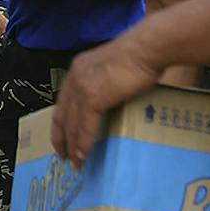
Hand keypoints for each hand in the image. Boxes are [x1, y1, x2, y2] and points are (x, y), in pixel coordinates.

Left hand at [51, 36, 162, 165]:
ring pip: (71, 124)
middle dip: (61, 137)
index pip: (64, 101)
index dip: (62, 121)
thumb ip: (107, 81)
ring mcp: (82, 88)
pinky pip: (84, 127)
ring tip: (76, 162)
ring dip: (72, 145)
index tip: (63, 136)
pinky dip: (84, 144)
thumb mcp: (115, 67)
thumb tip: (113, 97)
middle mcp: (75, 78)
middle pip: (62, 114)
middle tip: (64, 155)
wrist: (148, 48)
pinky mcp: (93, 98)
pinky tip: (84, 155)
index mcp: (78, 69)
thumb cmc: (141, 54)